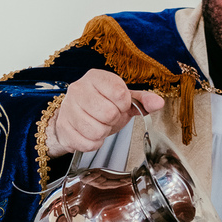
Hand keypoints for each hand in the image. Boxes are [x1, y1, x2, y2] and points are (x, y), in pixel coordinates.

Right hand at [45, 69, 164, 157]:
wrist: (73, 119)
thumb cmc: (100, 106)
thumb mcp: (122, 100)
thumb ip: (142, 100)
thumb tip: (159, 102)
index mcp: (95, 77)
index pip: (119, 93)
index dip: (124, 105)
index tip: (119, 105)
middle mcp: (78, 89)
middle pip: (108, 113)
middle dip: (113, 120)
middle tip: (108, 117)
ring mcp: (68, 108)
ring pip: (97, 130)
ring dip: (103, 132)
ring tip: (99, 125)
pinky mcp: (63, 128)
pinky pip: (87, 143)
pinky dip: (94, 143)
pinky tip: (90, 134)